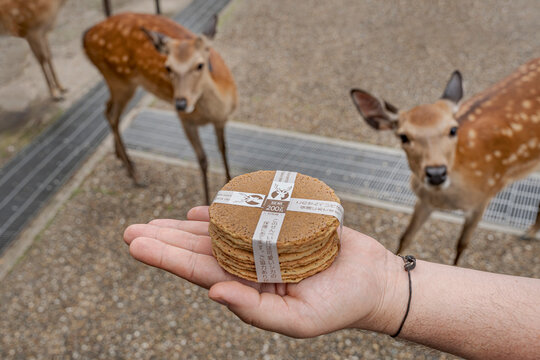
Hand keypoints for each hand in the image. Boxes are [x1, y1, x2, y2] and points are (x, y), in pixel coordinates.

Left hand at [124, 206, 405, 337]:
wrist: (371, 280)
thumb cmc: (338, 305)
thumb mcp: (296, 320)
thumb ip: (252, 309)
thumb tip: (212, 291)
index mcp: (247, 288)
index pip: (199, 272)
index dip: (167, 257)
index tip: (137, 244)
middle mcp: (248, 265)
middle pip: (198, 250)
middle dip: (165, 240)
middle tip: (131, 230)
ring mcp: (262, 244)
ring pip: (215, 232)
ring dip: (184, 226)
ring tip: (154, 221)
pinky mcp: (279, 224)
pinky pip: (245, 214)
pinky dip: (222, 211)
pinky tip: (199, 211)